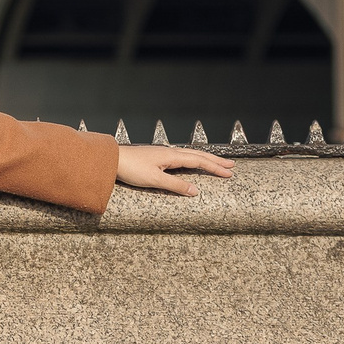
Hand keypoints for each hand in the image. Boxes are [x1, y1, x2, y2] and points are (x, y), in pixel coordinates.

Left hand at [114, 145, 233, 195]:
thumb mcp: (155, 180)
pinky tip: (192, 163)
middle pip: (197, 155)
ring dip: (205, 159)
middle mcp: (169, 152)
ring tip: (217, 163)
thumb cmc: (131, 168)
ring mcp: (164, 154)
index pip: (198, 161)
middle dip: (215, 161)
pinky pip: (182, 157)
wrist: (112, 159)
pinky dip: (193, 159)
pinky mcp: (158, 157)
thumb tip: (196, 191)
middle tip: (231, 166)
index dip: (214, 167)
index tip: (229, 172)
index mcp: (171, 156)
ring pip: (190, 155)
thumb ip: (176, 186)